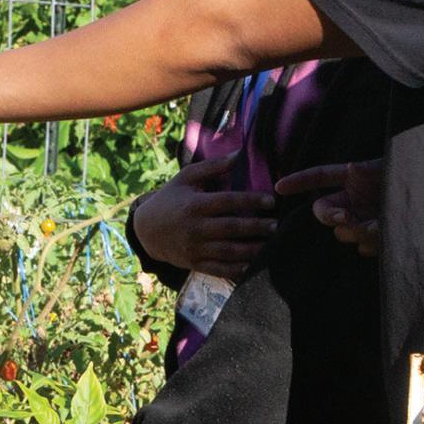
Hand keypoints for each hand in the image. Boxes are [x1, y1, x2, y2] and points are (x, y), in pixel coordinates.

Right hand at [132, 156, 277, 279]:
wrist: (146, 230)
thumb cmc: (171, 199)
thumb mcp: (186, 178)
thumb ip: (213, 166)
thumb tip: (239, 153)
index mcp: (194, 205)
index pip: (227, 202)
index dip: (251, 201)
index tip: (271, 201)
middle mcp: (195, 228)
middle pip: (231, 228)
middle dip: (256, 227)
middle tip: (277, 225)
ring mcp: (194, 248)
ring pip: (228, 252)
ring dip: (252, 250)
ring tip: (271, 245)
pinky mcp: (194, 264)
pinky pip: (218, 270)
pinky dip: (236, 270)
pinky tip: (253, 266)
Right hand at [276, 158, 382, 254]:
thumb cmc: (413, 178)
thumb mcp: (391, 170)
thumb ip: (372, 169)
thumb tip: (352, 166)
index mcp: (352, 180)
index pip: (320, 177)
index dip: (299, 181)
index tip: (279, 188)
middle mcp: (352, 201)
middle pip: (323, 211)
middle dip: (330, 216)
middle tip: (347, 218)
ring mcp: (361, 221)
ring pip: (343, 233)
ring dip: (358, 232)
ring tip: (381, 226)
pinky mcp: (373, 240)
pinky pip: (362, 247)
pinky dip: (372, 244)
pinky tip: (386, 236)